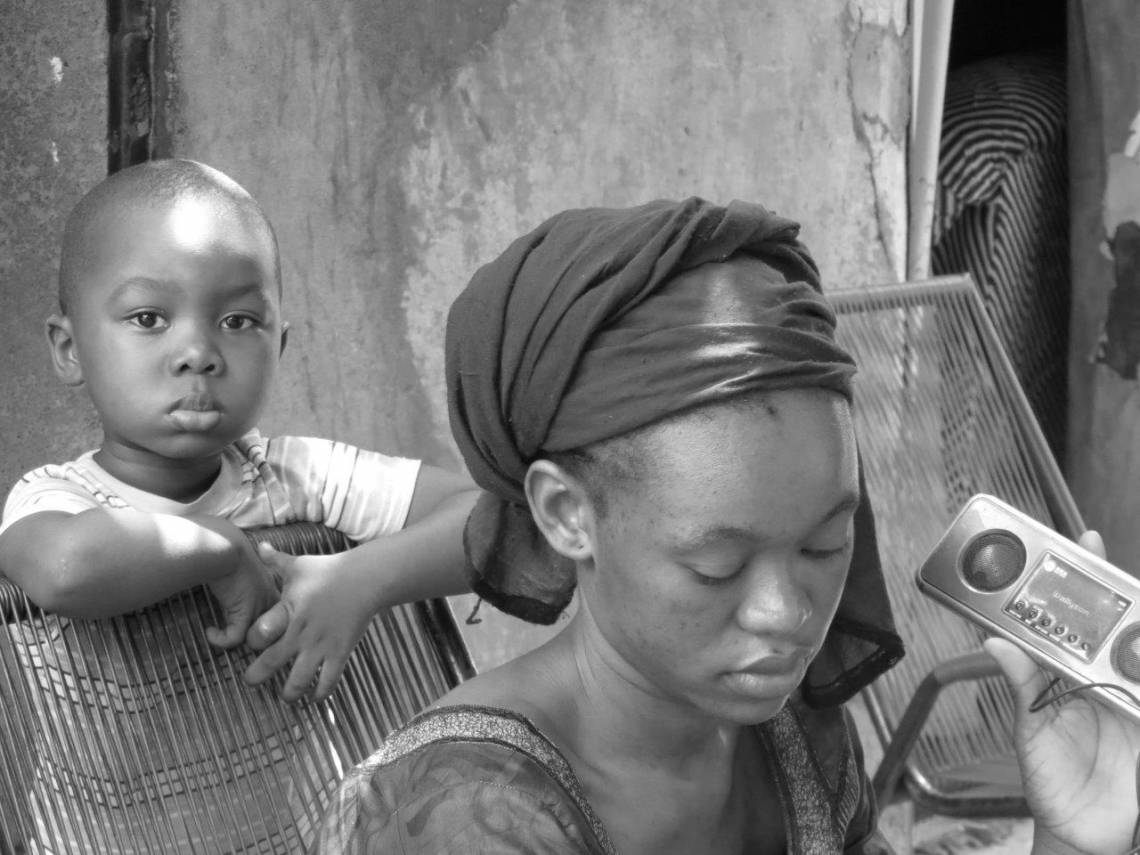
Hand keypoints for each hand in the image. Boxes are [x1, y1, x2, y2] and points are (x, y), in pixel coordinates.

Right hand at [204, 536, 278, 648]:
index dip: (260, 629)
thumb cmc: (231, 560)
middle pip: (269, 634)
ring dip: (234, 640)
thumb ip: (246, 597)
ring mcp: (259, 608)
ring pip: (254, 639)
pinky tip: (209, 631)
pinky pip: (234, 638)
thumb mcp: (244, 581)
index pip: (276, 622)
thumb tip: (233, 611)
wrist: (227, 550)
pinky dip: (220, 639)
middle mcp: (270, 604)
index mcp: (273, 595)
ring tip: (220, 635)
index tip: (238, 629)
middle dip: (252, 640)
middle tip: (229, 637)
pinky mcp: (244, 613)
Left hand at [242, 543, 379, 701]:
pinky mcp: (340, 652)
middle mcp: (301, 631)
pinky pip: (329, 681)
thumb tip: (258, 545)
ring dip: (288, 693)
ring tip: (285, 696)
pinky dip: (320, 694)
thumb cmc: (329, 570)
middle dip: (256, 677)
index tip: (251, 644)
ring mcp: (321, 644)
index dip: (250, 642)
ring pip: (298, 680)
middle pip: (270, 663)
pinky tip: (315, 697)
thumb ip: (275, 560)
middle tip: (251, 681)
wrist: (365, 579)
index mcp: (288, 610)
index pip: (258, 634)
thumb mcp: (299, 564)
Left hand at [986, 531, 1139, 854]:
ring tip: (1138, 602)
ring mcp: (1132, 695)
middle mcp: (1103, 677)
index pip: (1074, 618)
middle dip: (1118, 592)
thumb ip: (1023, 685)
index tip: (1082, 540)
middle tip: (1115, 563)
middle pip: (1118, 624)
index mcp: (1068, 673)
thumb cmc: (1051, 782)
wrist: (1082, 831)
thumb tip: (995, 642)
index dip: (1080, 579)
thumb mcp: (1031, 730)